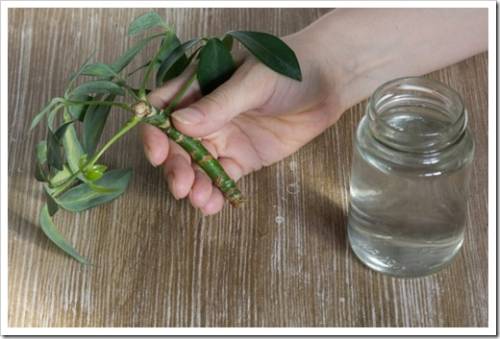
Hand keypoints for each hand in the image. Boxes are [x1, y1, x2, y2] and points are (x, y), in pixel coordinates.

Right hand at [140, 33, 345, 214]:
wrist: (330, 83)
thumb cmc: (290, 68)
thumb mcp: (254, 82)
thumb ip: (219, 104)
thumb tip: (179, 124)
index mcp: (199, 86)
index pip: (163, 108)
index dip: (155, 132)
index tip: (158, 154)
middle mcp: (206, 115)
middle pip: (177, 144)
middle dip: (176, 167)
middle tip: (182, 186)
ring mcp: (225, 138)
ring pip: (198, 166)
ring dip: (194, 184)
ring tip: (200, 200)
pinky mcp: (243, 158)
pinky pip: (222, 178)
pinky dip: (215, 192)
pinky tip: (213, 204)